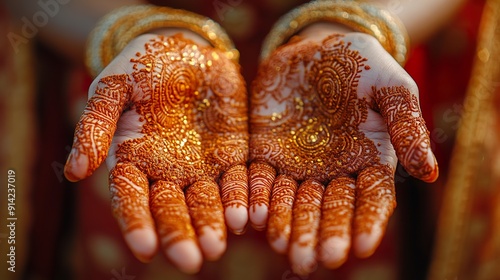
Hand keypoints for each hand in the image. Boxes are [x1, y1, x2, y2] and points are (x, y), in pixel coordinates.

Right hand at [64, 33, 248, 272]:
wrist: (185, 49)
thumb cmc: (141, 66)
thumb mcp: (112, 88)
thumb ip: (95, 127)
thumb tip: (75, 174)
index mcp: (132, 160)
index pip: (131, 198)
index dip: (137, 223)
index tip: (145, 250)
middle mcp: (166, 172)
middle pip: (172, 209)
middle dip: (180, 234)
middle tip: (191, 262)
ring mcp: (201, 166)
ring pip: (207, 202)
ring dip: (213, 224)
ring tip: (218, 246)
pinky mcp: (232, 155)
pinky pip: (238, 180)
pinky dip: (242, 198)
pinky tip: (248, 217)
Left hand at [248, 32, 437, 274]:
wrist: (318, 49)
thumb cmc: (363, 66)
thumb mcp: (392, 88)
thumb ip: (407, 126)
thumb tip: (429, 173)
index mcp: (369, 161)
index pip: (371, 199)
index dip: (367, 223)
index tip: (362, 247)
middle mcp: (333, 172)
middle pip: (328, 209)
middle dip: (322, 234)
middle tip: (317, 260)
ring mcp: (298, 165)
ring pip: (292, 201)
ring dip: (287, 224)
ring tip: (282, 245)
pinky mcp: (266, 152)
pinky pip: (259, 179)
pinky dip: (256, 197)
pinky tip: (253, 217)